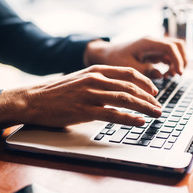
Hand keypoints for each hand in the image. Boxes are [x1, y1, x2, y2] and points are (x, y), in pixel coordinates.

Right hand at [0, 65, 161, 129]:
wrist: (33, 99)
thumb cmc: (57, 92)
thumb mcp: (81, 79)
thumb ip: (100, 82)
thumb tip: (119, 91)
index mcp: (96, 70)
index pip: (128, 73)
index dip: (145, 82)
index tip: (154, 91)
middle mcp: (95, 79)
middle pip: (131, 87)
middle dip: (149, 98)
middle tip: (159, 107)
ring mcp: (90, 94)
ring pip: (125, 99)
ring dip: (144, 108)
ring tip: (156, 114)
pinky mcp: (84, 110)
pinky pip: (113, 114)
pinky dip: (129, 118)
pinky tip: (139, 122)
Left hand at [84, 37, 187, 78]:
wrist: (105, 55)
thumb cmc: (114, 60)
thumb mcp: (128, 68)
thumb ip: (145, 71)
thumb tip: (161, 75)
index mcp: (147, 42)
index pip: (170, 47)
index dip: (178, 60)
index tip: (179, 73)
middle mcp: (153, 42)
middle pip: (178, 45)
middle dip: (182, 59)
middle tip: (178, 74)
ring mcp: (154, 47)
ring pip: (175, 50)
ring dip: (177, 62)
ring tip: (170, 75)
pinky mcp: (153, 53)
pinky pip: (168, 56)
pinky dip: (171, 64)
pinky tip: (165, 74)